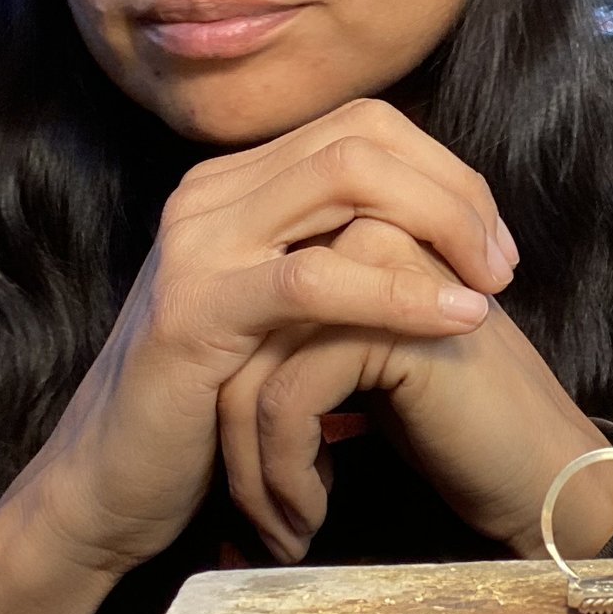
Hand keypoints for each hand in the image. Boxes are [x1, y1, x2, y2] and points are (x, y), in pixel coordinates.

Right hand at [0, 101, 518, 613]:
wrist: (109, 485)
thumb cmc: (209, 409)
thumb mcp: (280, 316)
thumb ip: (334, 257)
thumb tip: (439, 228)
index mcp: (234, 184)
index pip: (361, 128)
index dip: (443, 171)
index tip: (493, 242)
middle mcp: (209, 194)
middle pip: (362, 139)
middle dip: (453, 192)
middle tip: (503, 264)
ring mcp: (197, 244)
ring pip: (345, 179)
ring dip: (439, 226)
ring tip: (489, 287)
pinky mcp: (195, 310)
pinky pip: (315, 278)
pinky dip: (398, 290)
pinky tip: (454, 321)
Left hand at [216, 216, 612, 565]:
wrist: (540, 473)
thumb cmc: (452, 431)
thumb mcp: (359, 369)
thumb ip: (296, 336)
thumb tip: (203, 366)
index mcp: (350, 228)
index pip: (241, 310)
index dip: (230, 409)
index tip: (253, 487)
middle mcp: (360, 231)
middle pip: (235, 340)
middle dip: (233, 444)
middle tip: (257, 522)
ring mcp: (376, 270)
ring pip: (249, 375)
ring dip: (258, 473)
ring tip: (283, 532)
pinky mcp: (387, 323)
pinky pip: (285, 400)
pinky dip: (288, 474)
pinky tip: (315, 515)